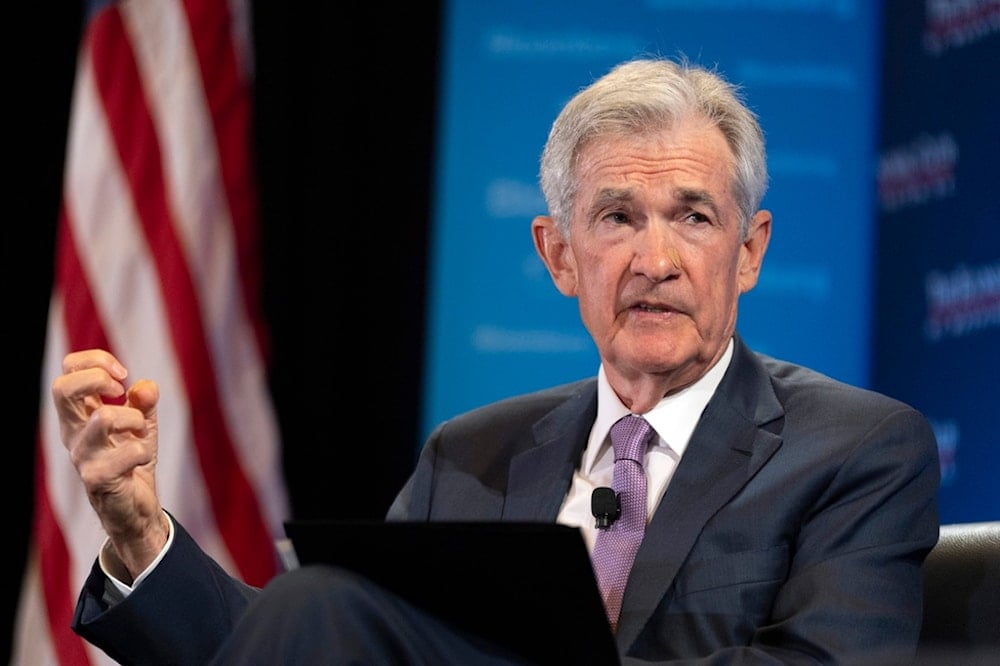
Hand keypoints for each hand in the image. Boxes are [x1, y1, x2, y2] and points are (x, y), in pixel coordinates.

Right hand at [52, 349, 169, 580]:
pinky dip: (143, 449)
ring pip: (103, 418)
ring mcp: (83, 457)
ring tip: (139, 431)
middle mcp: (74, 434)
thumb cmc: (132, 464)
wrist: (136, 512)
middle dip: (98, 378)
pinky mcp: (99, 479)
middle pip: (62, 389)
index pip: (67, 372)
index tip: (122, 375)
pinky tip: (142, 459)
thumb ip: (143, 402)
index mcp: (79, 416)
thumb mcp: (141, 426)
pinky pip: (128, 452)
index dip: (95, 361)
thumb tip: (145, 386)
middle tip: (120, 391)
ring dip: (133, 419)